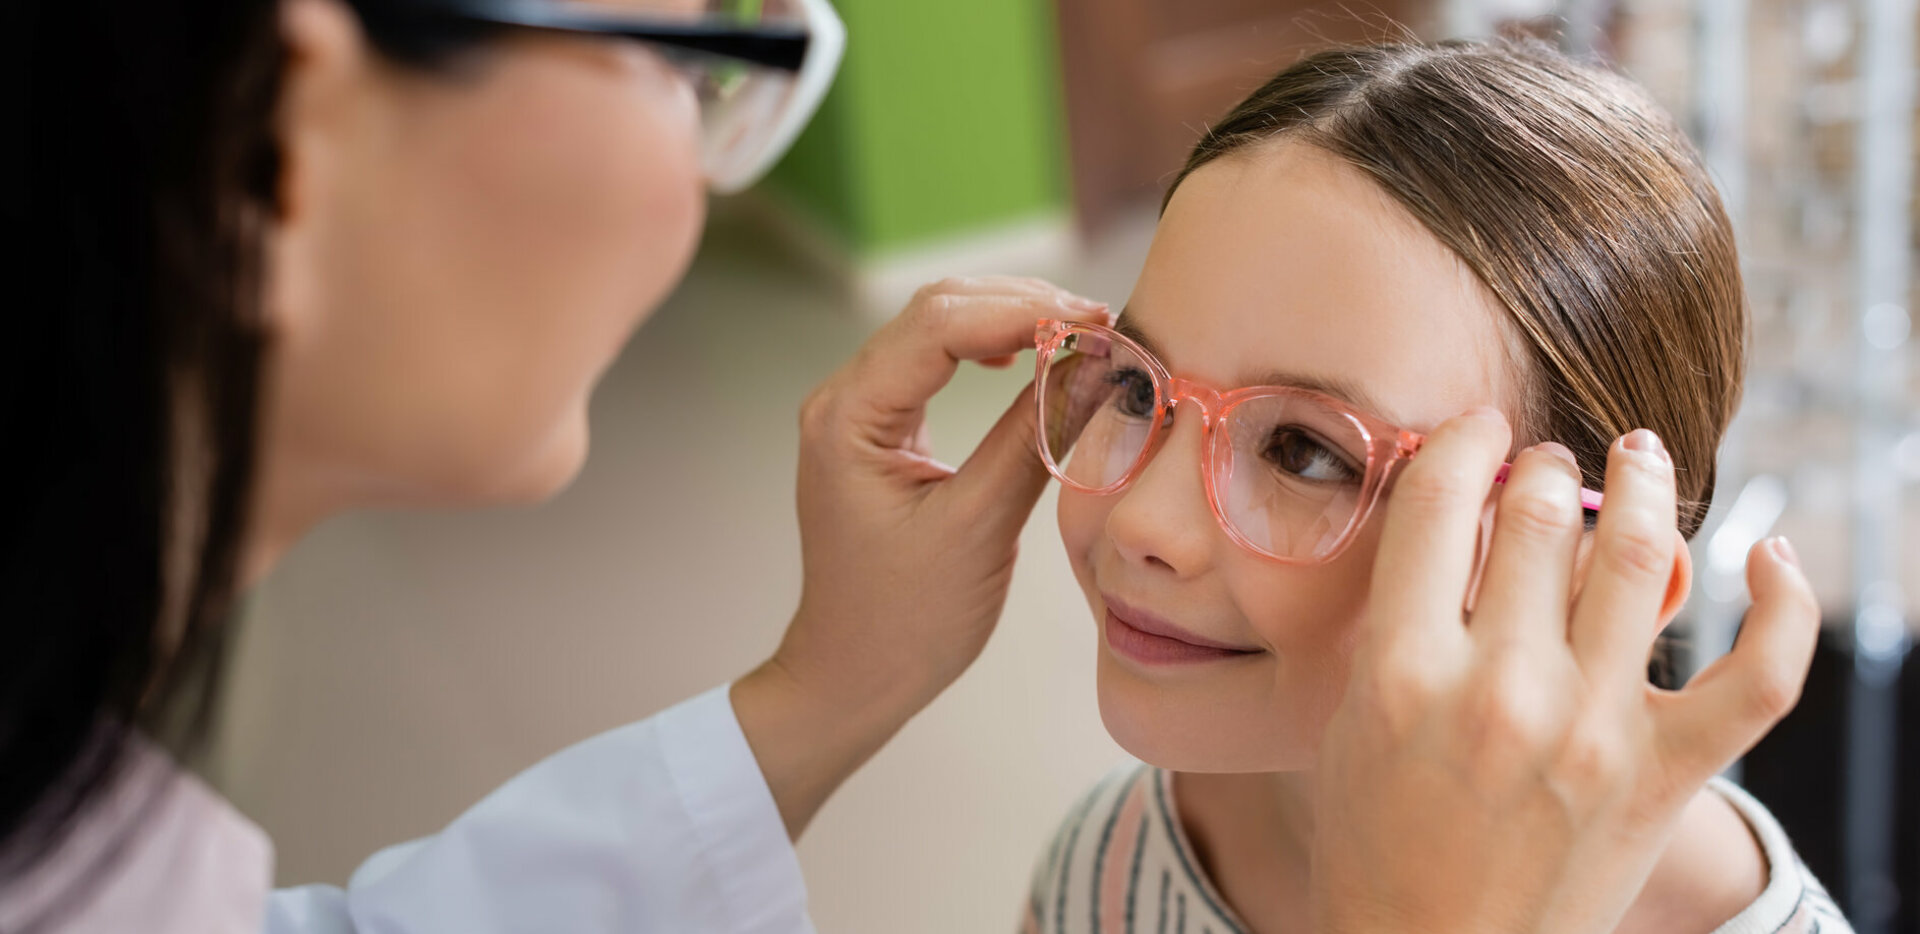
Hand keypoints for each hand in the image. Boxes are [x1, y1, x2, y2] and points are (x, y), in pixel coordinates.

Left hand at [733, 276, 1108, 837]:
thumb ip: (1033, 440)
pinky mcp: (881, 429)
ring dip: (1010, 321)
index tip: (1096, 325)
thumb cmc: (905, 621)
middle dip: (1022, 306)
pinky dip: (990, 349)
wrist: (852, 676)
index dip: (1023, 313)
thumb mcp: (979, 528)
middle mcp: (842, 399)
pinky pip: (934, 361)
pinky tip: (1029, 359)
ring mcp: (858, 411)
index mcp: (849, 418)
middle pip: (936, 309)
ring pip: (937, 327)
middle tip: (1102, 325)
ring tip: (1082, 336)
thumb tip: (1096, 370)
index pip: (939, 325)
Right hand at [1308, 409, 1819, 933]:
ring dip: (1640, 485)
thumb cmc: (1378, 841)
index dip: (1463, 438)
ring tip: (1636, 458)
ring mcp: (1593, 733)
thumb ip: (1398, 618)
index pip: (1442, 502)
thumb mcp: (1352, 718)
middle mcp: (1502, 692)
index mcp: (1404, 673)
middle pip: (1540, 515)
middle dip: (1544, 467)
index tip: (1477, 428)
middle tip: (1545, 463)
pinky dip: (1784, 606)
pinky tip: (1769, 559)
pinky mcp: (1664, 776)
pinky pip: (1758, 676)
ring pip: (1639, 556)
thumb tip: (1460, 518)